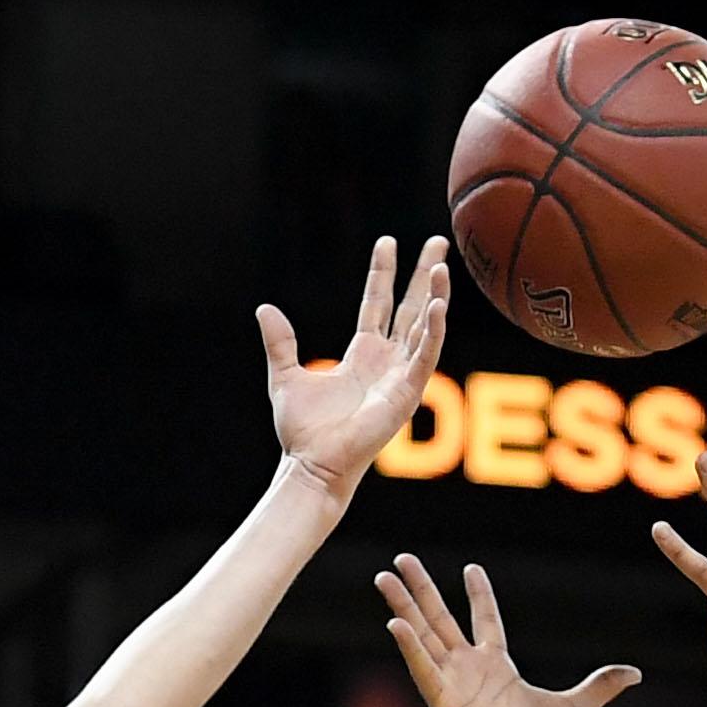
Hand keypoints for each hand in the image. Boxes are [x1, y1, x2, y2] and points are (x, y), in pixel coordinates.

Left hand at [266, 236, 452, 499]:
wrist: (311, 464)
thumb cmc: (302, 432)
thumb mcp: (285, 376)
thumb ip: (280, 343)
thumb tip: (264, 308)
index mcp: (362, 356)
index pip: (378, 305)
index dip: (383, 274)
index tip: (388, 242)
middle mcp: (386, 362)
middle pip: (410, 309)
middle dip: (425, 276)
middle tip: (439, 244)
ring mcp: (399, 377)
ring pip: (423, 328)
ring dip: (435, 297)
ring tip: (442, 267)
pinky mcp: (406, 394)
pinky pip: (424, 356)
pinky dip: (433, 331)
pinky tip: (438, 305)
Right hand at [377, 559, 639, 706]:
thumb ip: (601, 685)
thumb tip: (635, 672)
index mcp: (498, 668)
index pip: (486, 620)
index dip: (478, 595)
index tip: (471, 567)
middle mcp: (470, 671)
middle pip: (441, 618)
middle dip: (422, 589)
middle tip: (403, 558)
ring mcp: (453, 685)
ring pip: (423, 635)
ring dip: (403, 605)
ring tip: (383, 576)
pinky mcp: (443, 704)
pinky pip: (423, 669)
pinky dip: (409, 646)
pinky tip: (395, 622)